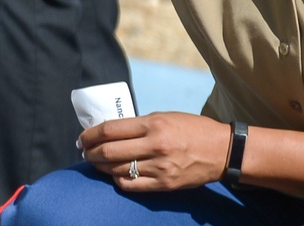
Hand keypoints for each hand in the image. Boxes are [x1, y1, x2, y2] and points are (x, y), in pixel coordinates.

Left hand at [78, 112, 230, 191]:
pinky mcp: (164, 184)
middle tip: (84, 153)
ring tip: (96, 163)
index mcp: (153, 124)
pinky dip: (118, 180)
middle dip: (91, 153)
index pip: (111, 130)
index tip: (82, 138)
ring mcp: (159, 167)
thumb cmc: (191, 129)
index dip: (91, 135)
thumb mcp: (165, 117)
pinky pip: (131, 185)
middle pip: (109, 151)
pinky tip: (115, 175)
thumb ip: (140, 125)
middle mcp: (154, 145)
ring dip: (101, 167)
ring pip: (117, 169)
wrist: (221, 150)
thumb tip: (112, 132)